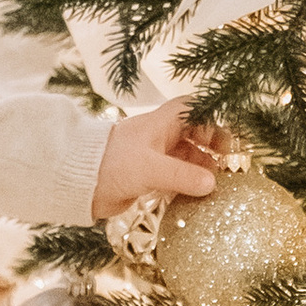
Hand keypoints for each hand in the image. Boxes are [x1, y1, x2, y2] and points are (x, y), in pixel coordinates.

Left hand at [92, 94, 218, 219]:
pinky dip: (189, 183)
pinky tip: (200, 196)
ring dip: (202, 168)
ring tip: (219, 183)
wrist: (76, 182)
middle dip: (212, 146)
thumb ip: (181, 175)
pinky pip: (176, 177)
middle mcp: (158, 138)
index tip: (227, 137)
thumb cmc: (110, 164)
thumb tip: (212, 183)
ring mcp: (153, 157)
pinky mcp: (147, 177)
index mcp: (159, 124)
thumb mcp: (149, 168)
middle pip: (193, 134)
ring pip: (186, 157)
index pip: (192, 109)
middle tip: (228, 163)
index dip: (212, 118)